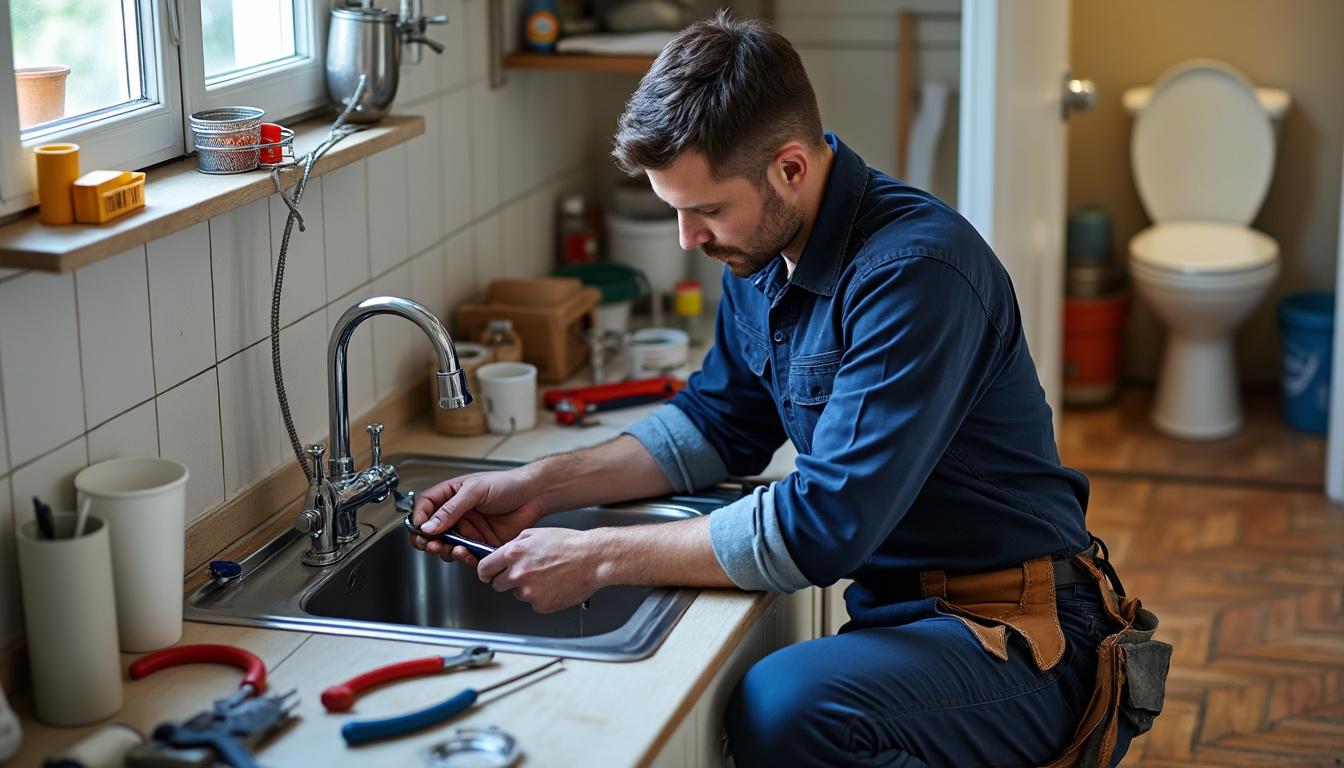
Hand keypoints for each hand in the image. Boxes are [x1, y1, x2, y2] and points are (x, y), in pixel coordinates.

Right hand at [409, 469, 545, 565]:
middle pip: (431, 531)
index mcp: (451, 496)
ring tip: (448, 548)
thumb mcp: (475, 490)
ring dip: (443, 550)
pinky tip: (463, 552)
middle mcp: (457, 515)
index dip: (418, 518)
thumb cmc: (507, 484)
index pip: (425, 507)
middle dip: (426, 540)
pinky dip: (463, 557)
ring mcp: (468, 530)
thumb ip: (451, 509)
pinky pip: (466, 555)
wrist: (533, 495)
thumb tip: (428, 525)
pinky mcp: (481, 544)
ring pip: (447, 546)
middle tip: (429, 544)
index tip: (418, 528)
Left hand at [478, 528, 602, 612]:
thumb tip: (503, 553)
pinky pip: (533, 603)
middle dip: (506, 580)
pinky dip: (541, 597)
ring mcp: (529, 591)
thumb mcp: (536, 534)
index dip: (486, 572)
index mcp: (514, 554)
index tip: (488, 574)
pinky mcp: (541, 605)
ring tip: (546, 576)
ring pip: (516, 594)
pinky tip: (553, 585)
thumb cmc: (570, 545)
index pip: (484, 568)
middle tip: (524, 574)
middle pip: (497, 584)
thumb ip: (515, 544)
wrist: (593, 560)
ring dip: (526, 588)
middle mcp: (518, 573)